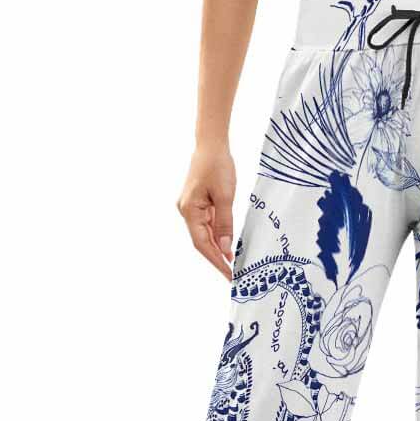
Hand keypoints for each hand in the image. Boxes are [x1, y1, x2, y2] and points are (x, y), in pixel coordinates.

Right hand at [177, 144, 235, 279]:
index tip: (228, 274)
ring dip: (219, 249)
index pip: (202, 244)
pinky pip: (208, 226)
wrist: (211, 145)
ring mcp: (191, 209)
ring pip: (205, 235)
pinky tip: (228, 247)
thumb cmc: (217, 166)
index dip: (216, 261)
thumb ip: (225, 224)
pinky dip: (218, 237)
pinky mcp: (198, 205)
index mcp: (189, 210)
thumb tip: (226, 249)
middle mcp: (187, 212)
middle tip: (233, 275)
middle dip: (217, 259)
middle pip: (202, 242)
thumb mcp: (225, 196)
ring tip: (233, 264)